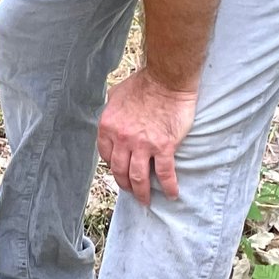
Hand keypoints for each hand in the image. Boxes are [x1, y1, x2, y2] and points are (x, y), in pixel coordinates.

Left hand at [96, 69, 198, 205]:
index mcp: (108, 127)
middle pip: (120, 171)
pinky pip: (164, 173)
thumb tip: (110, 113)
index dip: (113, 166)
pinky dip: (168, 187)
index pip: (106, 156)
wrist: (167, 79)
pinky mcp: (164, 146)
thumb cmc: (144, 83)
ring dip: (141, 192)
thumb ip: (110, 108)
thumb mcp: (116, 94)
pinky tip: (171, 194)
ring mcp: (142, 144)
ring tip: (146, 200)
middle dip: (125, 185)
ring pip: (138, 177)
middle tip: (131, 192)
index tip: (120, 171)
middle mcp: (122, 139)